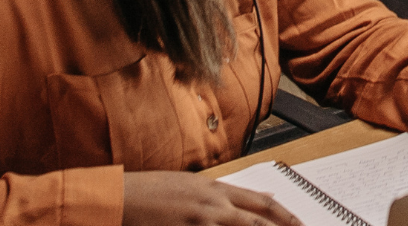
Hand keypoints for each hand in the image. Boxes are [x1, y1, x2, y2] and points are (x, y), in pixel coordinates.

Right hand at [123, 171, 301, 225]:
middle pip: (260, 222)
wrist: (120, 199)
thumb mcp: (196, 186)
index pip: (264, 204)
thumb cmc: (154, 193)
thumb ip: (230, 194)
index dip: (287, 217)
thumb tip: (267, 196)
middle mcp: (214, 206)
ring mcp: (200, 223)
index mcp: (217, 190)